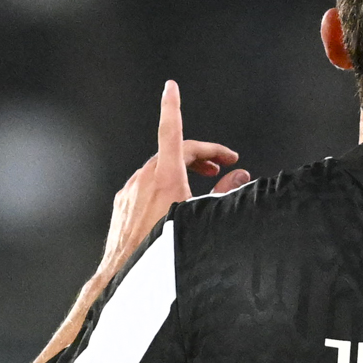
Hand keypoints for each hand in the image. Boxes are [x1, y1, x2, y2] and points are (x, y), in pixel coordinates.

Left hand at [97, 80, 248, 277]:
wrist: (129, 275)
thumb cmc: (168, 247)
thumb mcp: (204, 215)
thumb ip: (226, 191)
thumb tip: (240, 174)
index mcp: (166, 177)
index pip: (171, 132)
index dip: (172, 107)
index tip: (171, 88)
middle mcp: (145, 178)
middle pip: (174, 153)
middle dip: (200, 155)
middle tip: (223, 165)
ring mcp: (130, 190)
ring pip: (158, 170)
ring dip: (181, 171)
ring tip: (201, 184)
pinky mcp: (122, 203)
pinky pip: (144, 186)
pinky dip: (162, 186)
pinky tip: (173, 203)